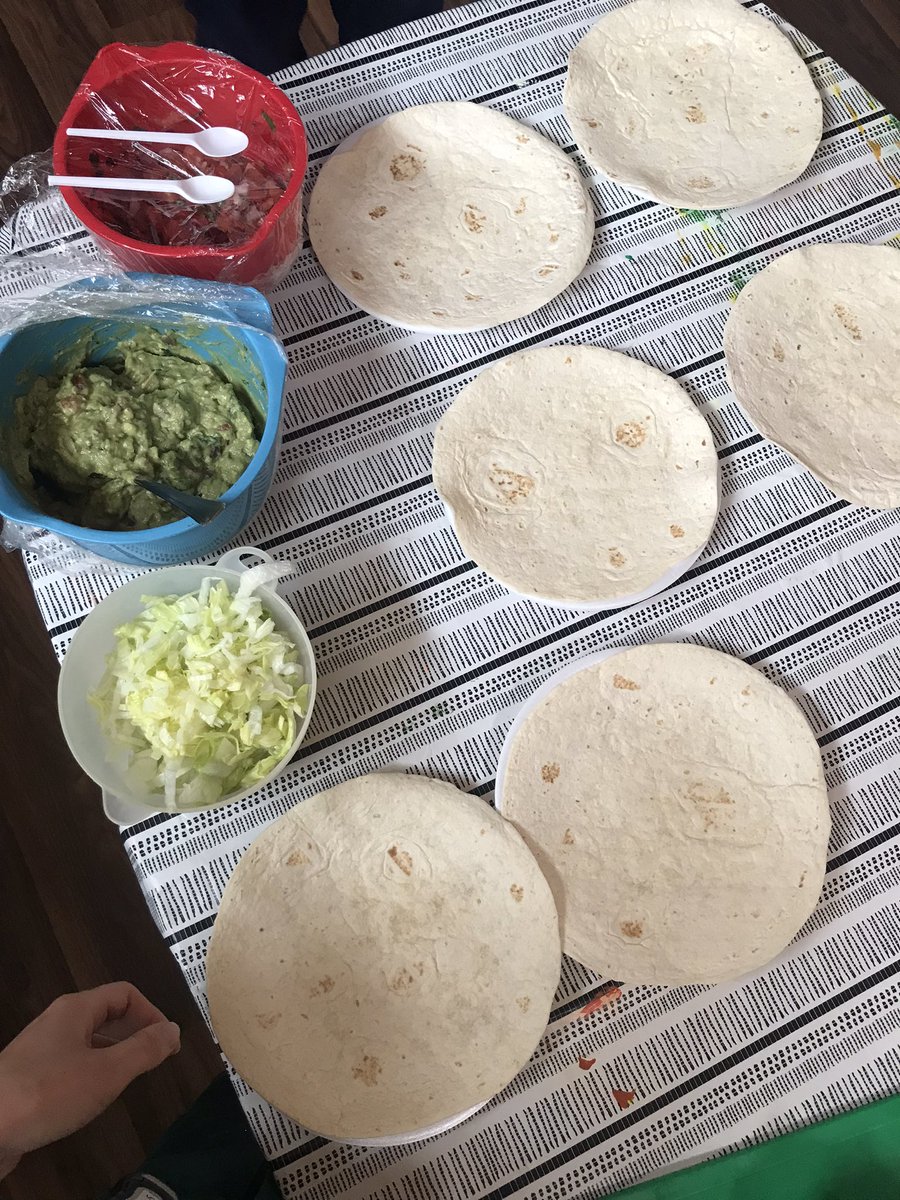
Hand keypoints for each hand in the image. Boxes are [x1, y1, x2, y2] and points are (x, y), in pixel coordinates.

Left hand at [0, 982, 179, 1176]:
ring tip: (131, 1079)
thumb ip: (144, 1050)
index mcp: (76, 1009)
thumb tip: (173, 1030)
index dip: (152, 1014)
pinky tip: (93, 1099)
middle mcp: (57, 1022)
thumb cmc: (47, 1093)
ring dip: (114, 1054)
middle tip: (155, 1060)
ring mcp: (40, 1050)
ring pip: (88, 1042)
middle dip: (135, 1033)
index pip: (125, 994)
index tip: (168, 1044)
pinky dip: (90, 1073)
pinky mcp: (29, 1077)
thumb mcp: (106, 1072)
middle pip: (106, 1015)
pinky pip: (70, 1064)